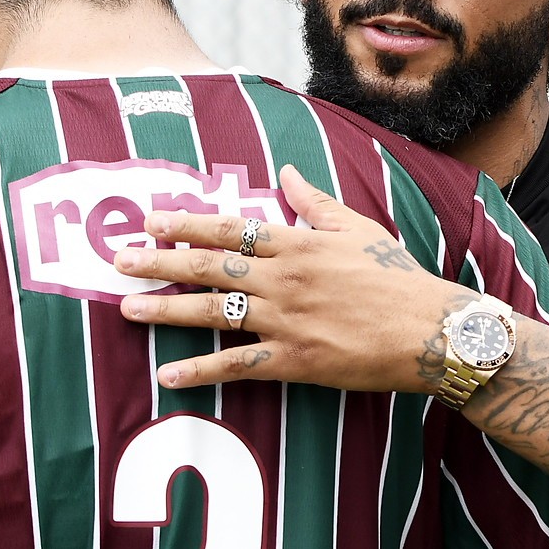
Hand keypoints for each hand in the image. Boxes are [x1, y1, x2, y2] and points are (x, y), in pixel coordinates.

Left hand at [113, 165, 477, 392]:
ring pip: (213, 312)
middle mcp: (284, 278)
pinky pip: (238, 365)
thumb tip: (287, 173)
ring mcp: (286, 320)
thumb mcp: (358, 228)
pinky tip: (168, 376)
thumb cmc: (398, 276)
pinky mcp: (294, 360)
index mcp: (298, 243)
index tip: (151, 219)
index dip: (187, 223)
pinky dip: (201, 371)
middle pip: (209, 266)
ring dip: (166, 310)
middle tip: (118, 260)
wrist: (430, 329)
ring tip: (126, 308)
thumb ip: (315, 202)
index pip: (230, 228)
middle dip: (160, 262)